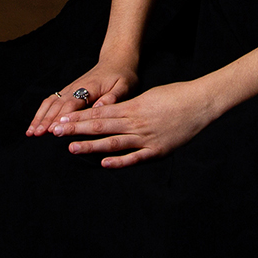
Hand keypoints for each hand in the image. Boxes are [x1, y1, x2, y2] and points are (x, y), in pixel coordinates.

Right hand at [27, 59, 136, 136]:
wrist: (116, 61)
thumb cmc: (122, 76)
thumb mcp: (124, 86)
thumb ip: (113, 97)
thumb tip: (98, 107)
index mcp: (88, 88)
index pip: (71, 104)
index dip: (61, 117)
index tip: (52, 130)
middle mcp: (75, 88)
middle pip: (57, 105)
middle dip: (45, 120)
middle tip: (35, 134)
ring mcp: (69, 89)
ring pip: (50, 103)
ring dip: (39, 117)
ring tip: (30, 132)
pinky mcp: (68, 91)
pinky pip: (51, 101)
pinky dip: (41, 112)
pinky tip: (35, 123)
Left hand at [49, 80, 217, 167]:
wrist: (200, 103)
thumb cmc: (175, 95)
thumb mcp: (148, 95)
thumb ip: (129, 106)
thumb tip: (110, 113)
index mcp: (132, 107)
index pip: (99, 113)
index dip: (79, 118)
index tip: (62, 120)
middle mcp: (135, 123)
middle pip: (100, 126)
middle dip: (77, 130)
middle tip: (56, 133)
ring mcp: (146, 138)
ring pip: (113, 142)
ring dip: (91, 146)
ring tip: (72, 148)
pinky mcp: (158, 150)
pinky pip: (135, 158)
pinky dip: (119, 161)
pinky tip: (104, 163)